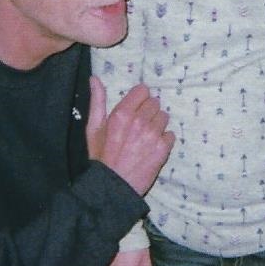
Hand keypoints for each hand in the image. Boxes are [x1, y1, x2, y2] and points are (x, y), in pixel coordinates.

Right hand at [86, 77, 174, 195]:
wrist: (111, 187)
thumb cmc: (100, 156)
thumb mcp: (93, 127)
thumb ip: (97, 101)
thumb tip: (95, 79)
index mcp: (122, 113)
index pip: (143, 91)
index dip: (139, 98)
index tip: (136, 107)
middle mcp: (139, 121)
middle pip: (155, 103)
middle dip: (148, 111)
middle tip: (140, 125)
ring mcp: (153, 135)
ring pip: (164, 117)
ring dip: (157, 124)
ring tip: (146, 136)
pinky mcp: (163, 149)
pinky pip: (171, 135)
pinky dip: (164, 140)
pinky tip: (152, 147)